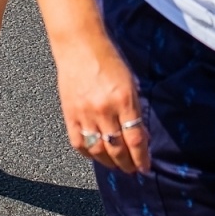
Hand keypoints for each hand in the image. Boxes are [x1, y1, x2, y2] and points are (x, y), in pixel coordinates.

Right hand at [55, 37, 152, 173]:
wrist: (80, 45)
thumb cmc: (108, 59)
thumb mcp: (130, 83)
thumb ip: (135, 109)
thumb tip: (140, 135)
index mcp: (124, 100)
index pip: (135, 139)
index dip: (142, 158)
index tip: (145, 167)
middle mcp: (104, 110)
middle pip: (117, 149)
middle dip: (127, 164)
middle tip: (132, 169)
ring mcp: (85, 113)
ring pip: (98, 150)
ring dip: (109, 162)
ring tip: (116, 165)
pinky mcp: (69, 114)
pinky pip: (79, 142)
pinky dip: (88, 153)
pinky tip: (96, 154)